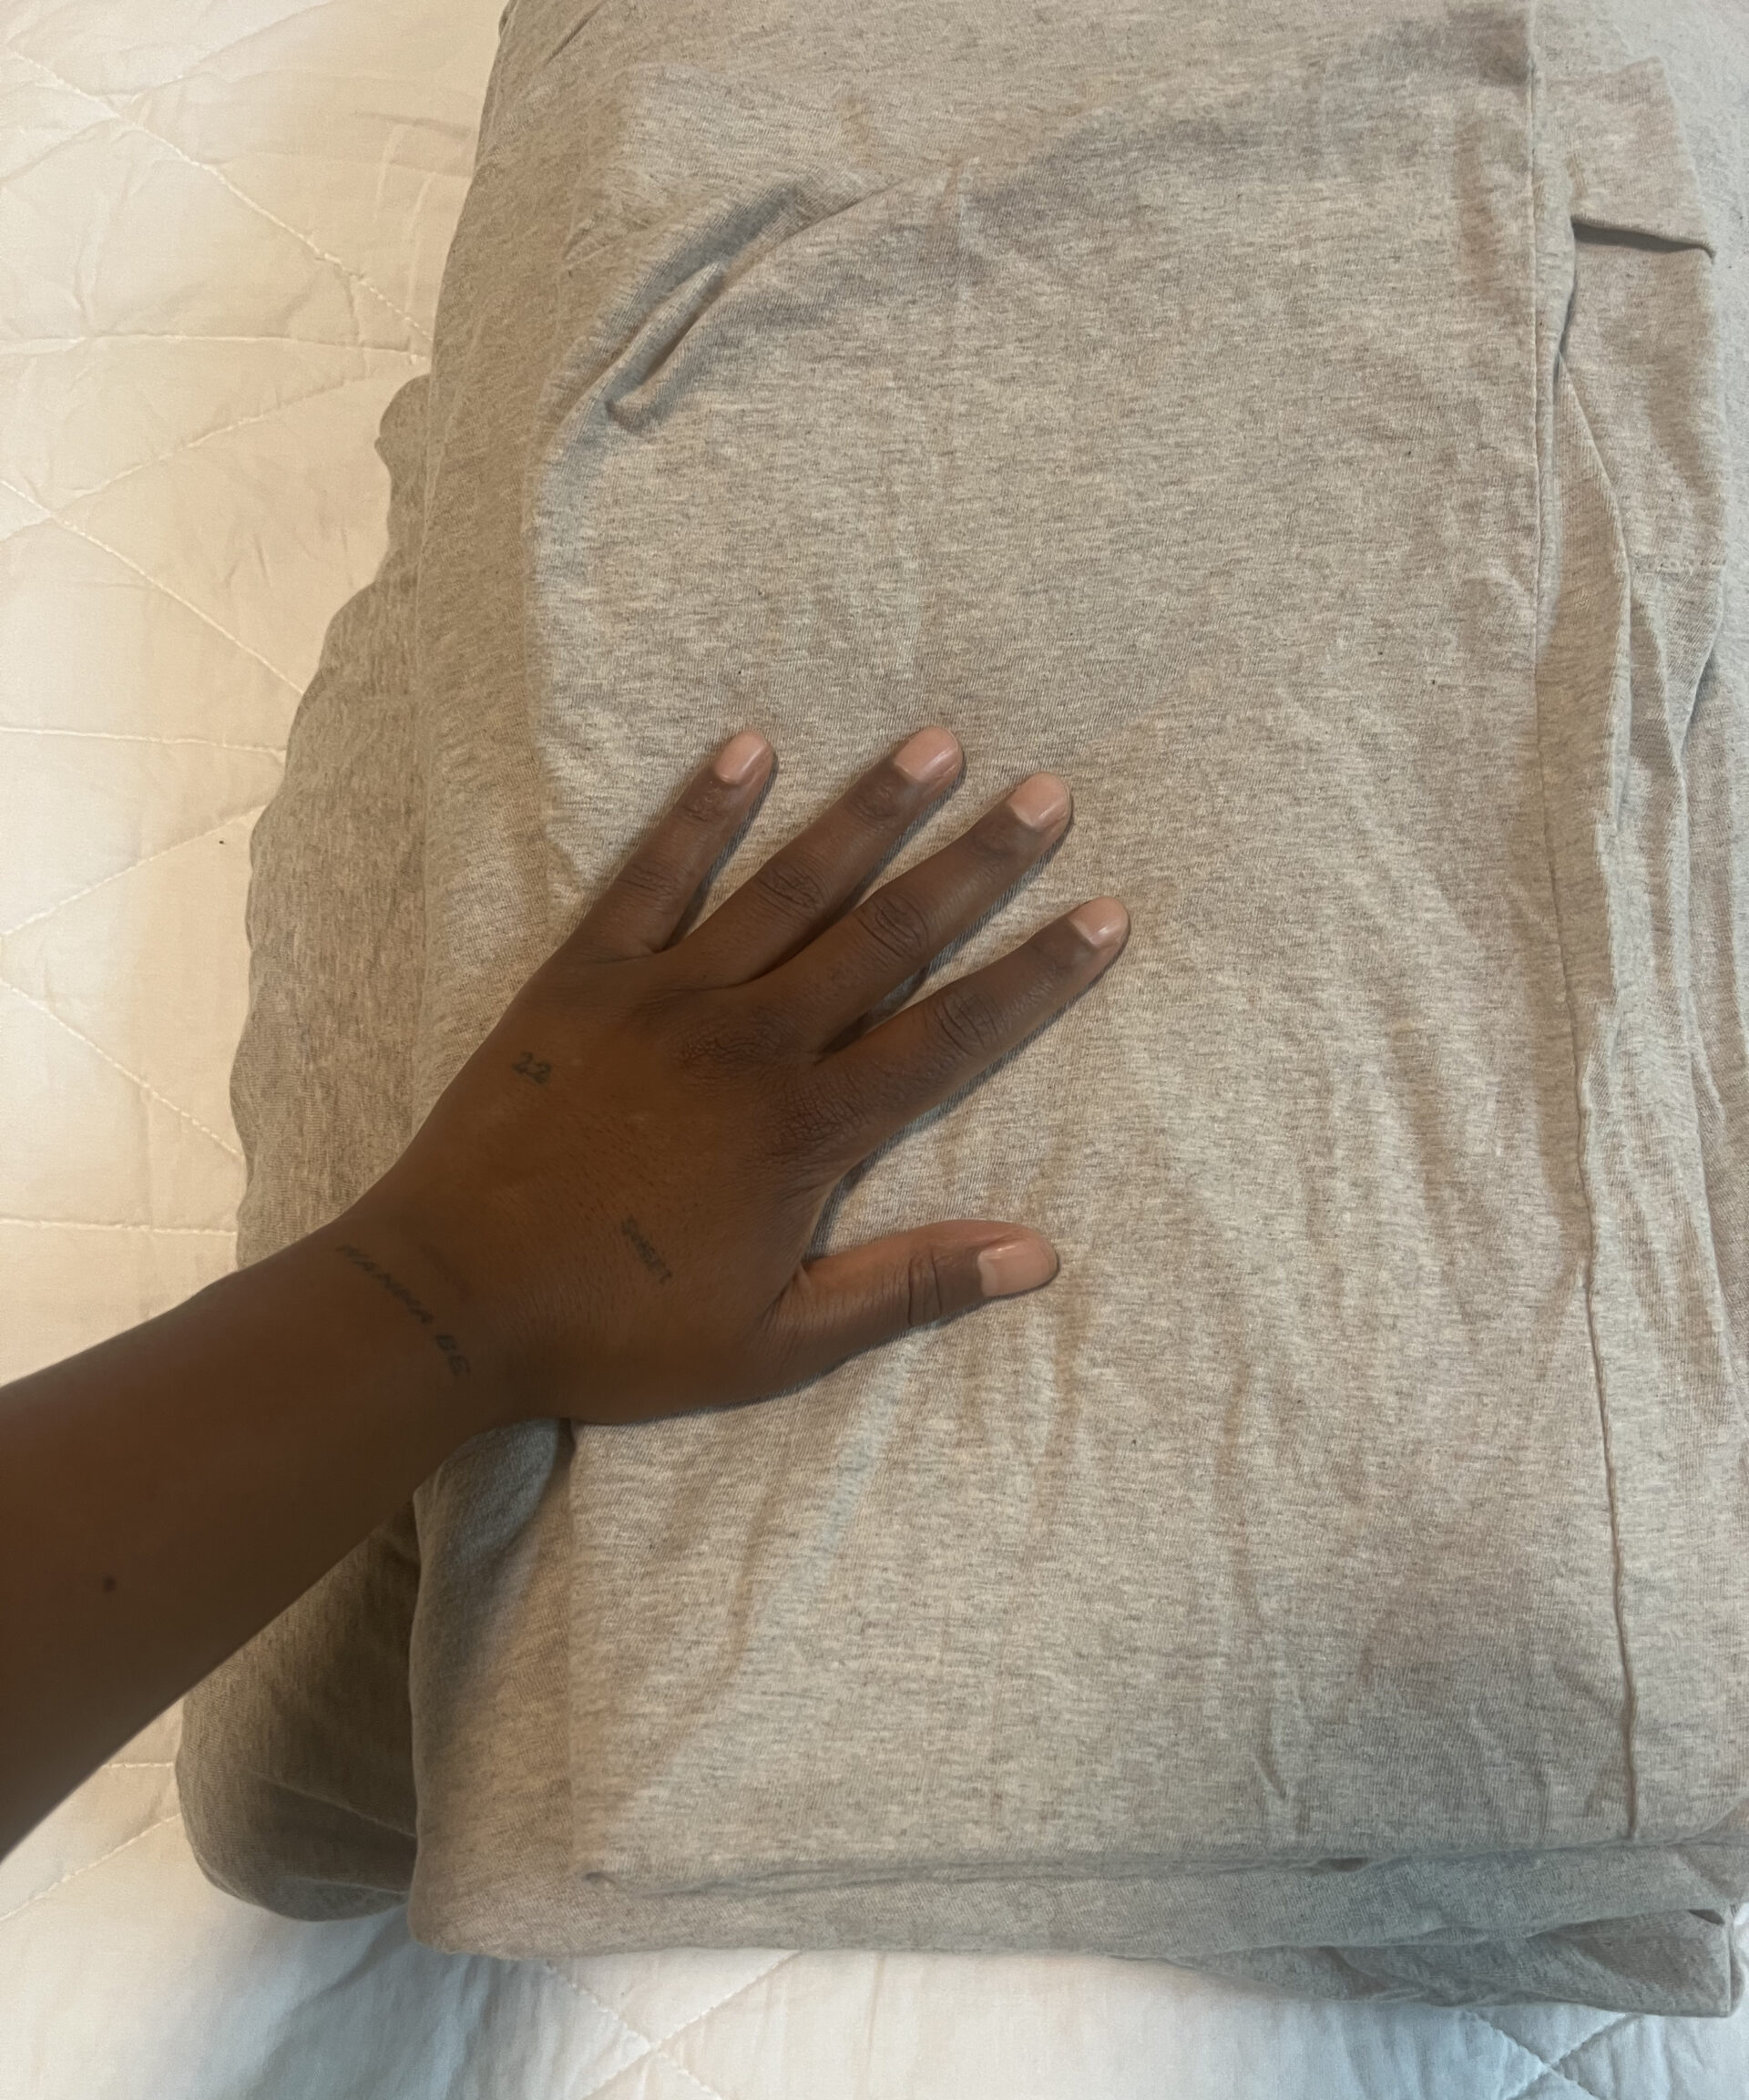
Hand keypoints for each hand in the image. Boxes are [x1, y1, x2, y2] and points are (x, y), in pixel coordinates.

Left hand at [359, 724, 1129, 1427]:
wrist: (451, 1300)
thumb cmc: (615, 1333)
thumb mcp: (776, 1343)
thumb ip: (906, 1288)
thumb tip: (1038, 1256)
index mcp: (806, 1131)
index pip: (951, 1035)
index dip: (1035, 976)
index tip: (1103, 915)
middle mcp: (752, 1042)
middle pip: (887, 935)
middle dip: (976, 863)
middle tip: (1045, 794)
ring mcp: (666, 998)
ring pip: (788, 886)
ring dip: (868, 813)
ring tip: (936, 745)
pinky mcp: (584, 979)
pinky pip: (653, 877)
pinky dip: (702, 812)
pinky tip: (749, 749)